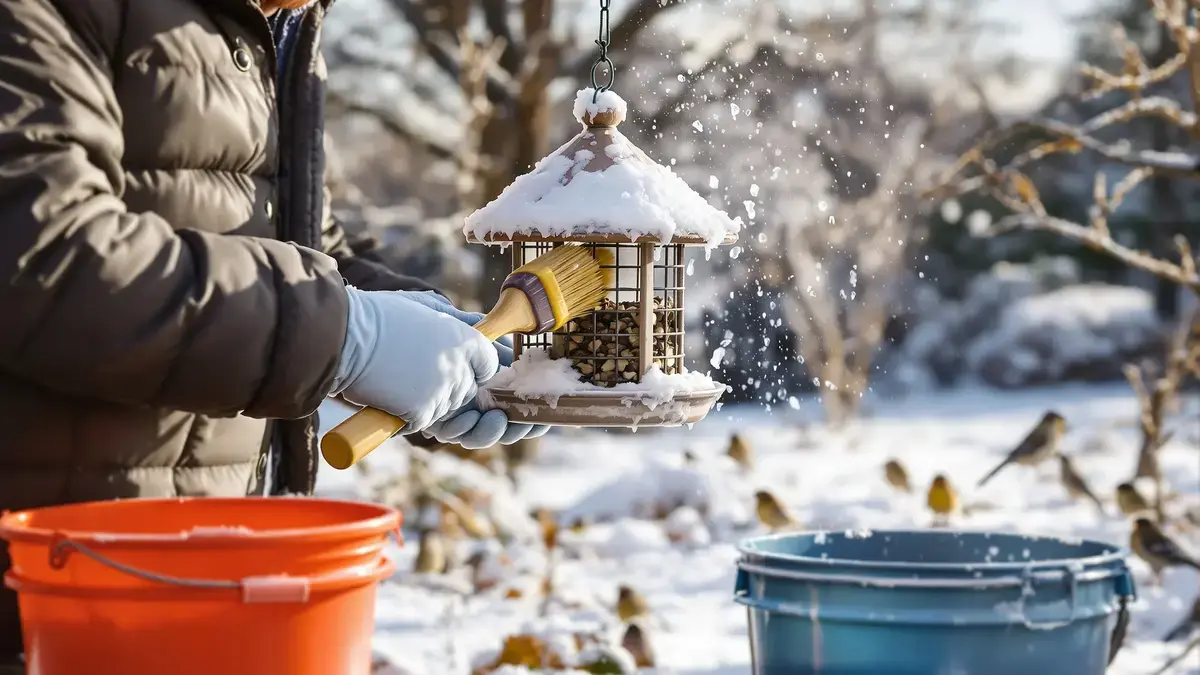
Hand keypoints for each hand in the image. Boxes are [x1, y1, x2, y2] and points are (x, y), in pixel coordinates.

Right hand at [331, 287, 499, 431]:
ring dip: (426, 401)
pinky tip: (389, 393)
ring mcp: (443, 394)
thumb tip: (477, 325)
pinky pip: (423, 422)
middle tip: (415, 371)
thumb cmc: (380, 317)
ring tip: (399, 378)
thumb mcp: (426, 307)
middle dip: (447, 386)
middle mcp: (461, 369)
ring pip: (445, 409)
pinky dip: (406, 414)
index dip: (470, 367)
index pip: (487, 365)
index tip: (448, 364)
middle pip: (468, 390)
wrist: (345, 336)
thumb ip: (457, 321)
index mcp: (467, 340)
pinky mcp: (422, 414)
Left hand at [408, 292, 548, 447]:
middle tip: (536, 423)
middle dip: (516, 419)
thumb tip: (502, 348)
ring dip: (495, 429)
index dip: (523, 391)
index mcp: (458, 361)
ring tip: (504, 422)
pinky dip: (473, 430)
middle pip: (490, 410)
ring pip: (473, 426)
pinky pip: (453, 432)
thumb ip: (475, 332)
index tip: (547, 397)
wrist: (351, 336)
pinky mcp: (417, 420)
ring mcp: (432, 403)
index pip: (497, 380)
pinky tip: (488, 421)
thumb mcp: (445, 315)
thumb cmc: (396, 320)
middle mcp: (448, 385)